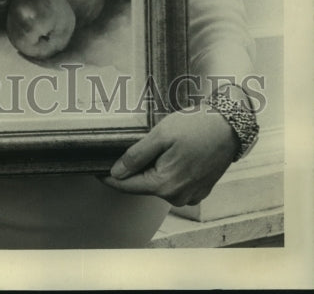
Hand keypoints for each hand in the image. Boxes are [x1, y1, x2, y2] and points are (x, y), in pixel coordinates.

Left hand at [100, 107, 238, 206]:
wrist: (229, 127)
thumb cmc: (195, 127)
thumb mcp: (160, 135)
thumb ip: (136, 156)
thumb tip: (116, 173)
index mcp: (165, 185)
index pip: (127, 186)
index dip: (109, 178)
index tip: (94, 170)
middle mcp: (177, 196)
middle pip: (142, 186)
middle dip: (132, 170)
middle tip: (124, 150)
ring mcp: (190, 195)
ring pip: (158, 184)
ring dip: (150, 170)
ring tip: (152, 148)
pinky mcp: (199, 190)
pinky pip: (174, 184)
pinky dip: (166, 172)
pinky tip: (169, 155)